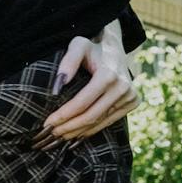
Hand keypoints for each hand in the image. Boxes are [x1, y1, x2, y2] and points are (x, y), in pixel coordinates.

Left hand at [35, 22, 139, 148]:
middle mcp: (123, 87)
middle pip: (91, 115)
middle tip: (52, 133)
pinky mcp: (133, 102)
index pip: (82, 102)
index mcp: (109, 74)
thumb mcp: (77, 46)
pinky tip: (77, 135)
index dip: (64, 115)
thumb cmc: (91, 47)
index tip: (48, 123)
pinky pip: (109, 121)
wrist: (115, 48)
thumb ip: (67, 62)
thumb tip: (57, 88)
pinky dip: (92, 130)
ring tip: (61, 136)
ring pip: (100, 121)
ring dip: (79, 132)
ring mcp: (130, 96)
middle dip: (69, 127)